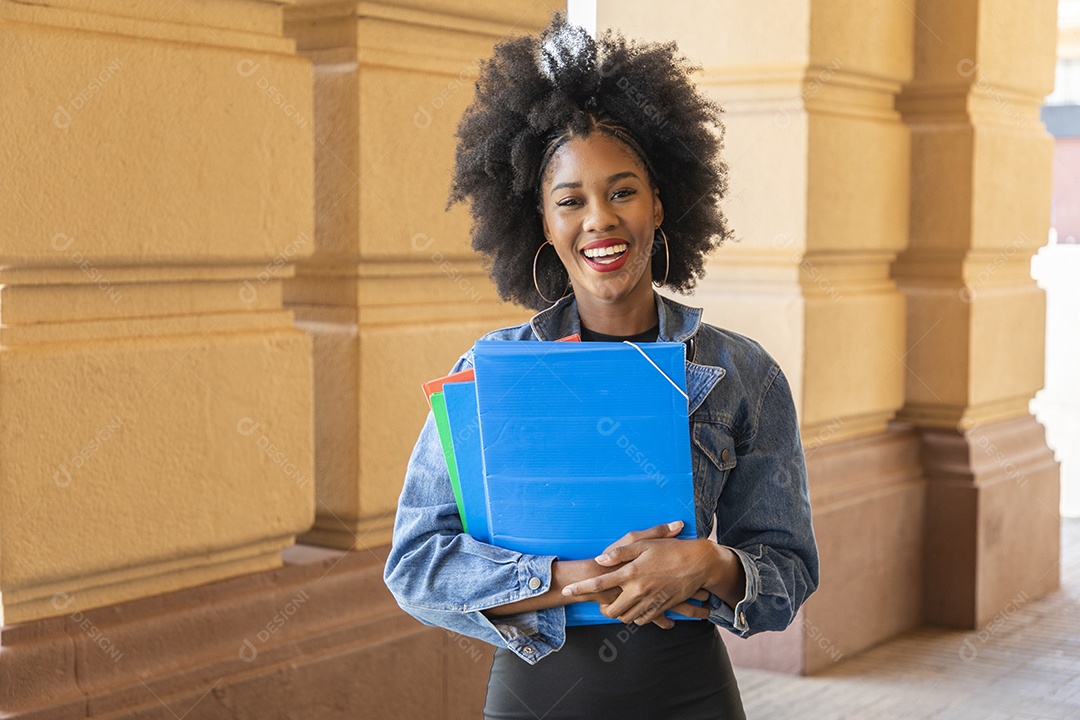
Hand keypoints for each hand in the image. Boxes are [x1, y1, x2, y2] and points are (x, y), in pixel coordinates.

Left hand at [562, 520, 726, 625]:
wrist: (699, 563)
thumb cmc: (670, 549)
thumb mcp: (644, 544)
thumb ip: (620, 553)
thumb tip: (600, 560)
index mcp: (631, 572)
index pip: (599, 583)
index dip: (581, 588)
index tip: (567, 591)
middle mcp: (639, 589)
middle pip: (612, 610)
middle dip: (603, 609)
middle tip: (602, 604)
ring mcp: (651, 600)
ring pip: (627, 618)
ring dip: (619, 614)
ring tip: (617, 605)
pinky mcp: (662, 607)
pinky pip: (643, 620)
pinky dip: (636, 617)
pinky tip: (635, 609)